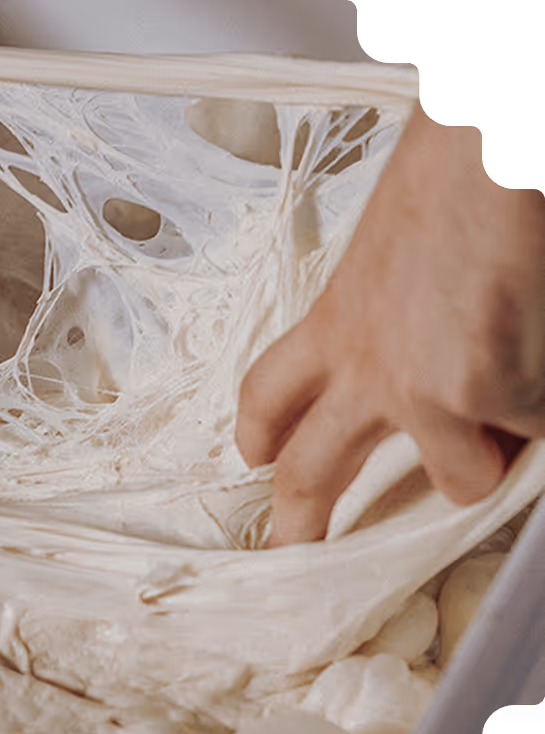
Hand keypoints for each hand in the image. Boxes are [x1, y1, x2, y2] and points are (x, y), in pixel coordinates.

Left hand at [236, 103, 544, 546]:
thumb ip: (396, 314)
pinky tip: (539, 352)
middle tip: (292, 551)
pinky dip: (543, 412)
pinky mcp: (484, 397)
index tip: (253, 457)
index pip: (270, 391)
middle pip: (310, 471)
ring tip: (518, 388)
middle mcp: (365, 369)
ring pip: (457, 479)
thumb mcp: (393, 253)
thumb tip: (437, 349)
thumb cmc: (457, 178)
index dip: (260, 430)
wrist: (494, 147)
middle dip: (301, 522)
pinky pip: (530, 438)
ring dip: (488, 456)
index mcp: (336, 322)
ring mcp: (421, 392)